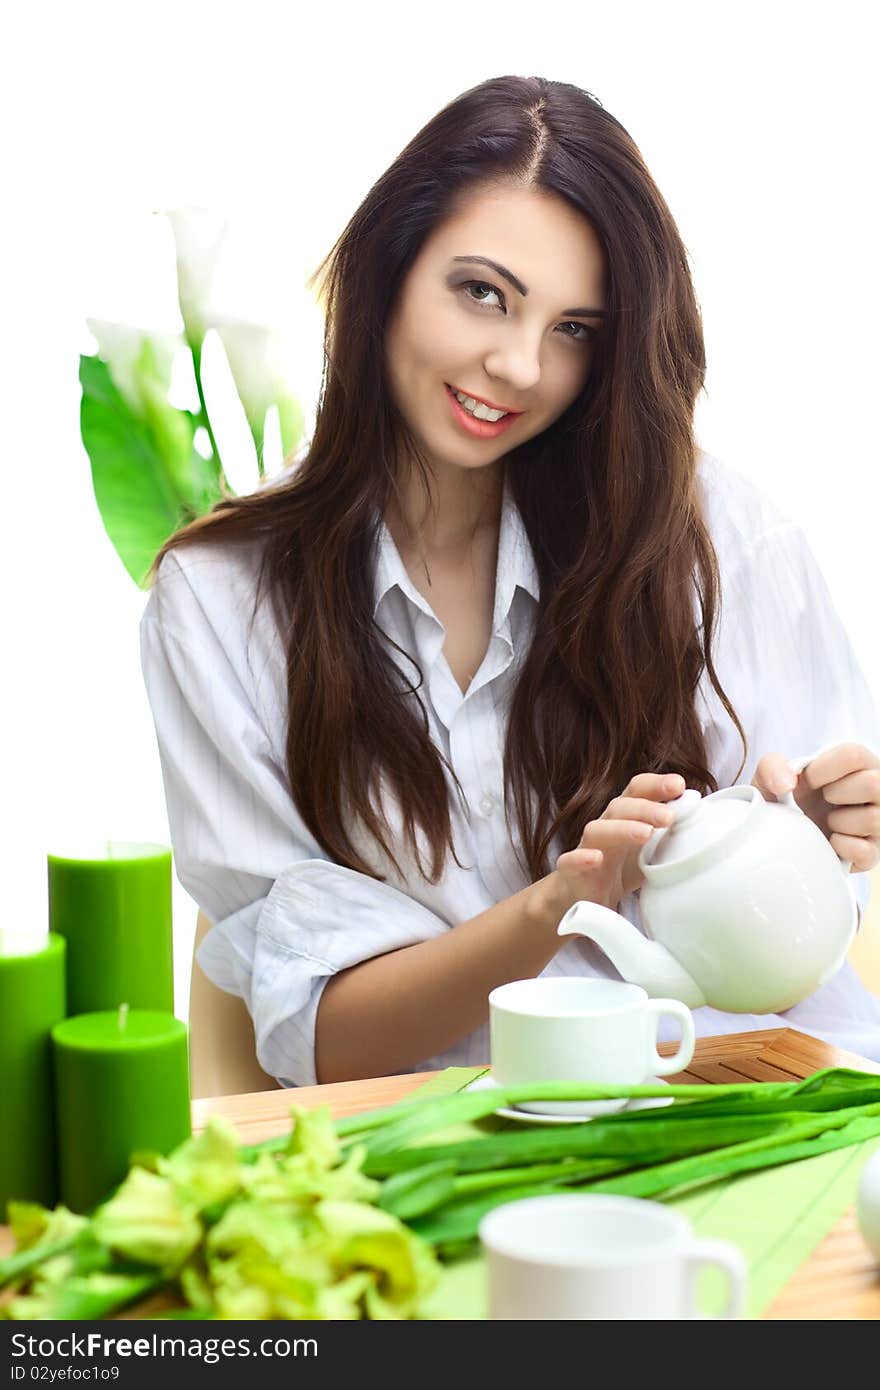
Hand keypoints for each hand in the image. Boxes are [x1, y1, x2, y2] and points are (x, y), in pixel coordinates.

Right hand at [551, 772, 687, 912]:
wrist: (584, 901)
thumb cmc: (621, 870)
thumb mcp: (652, 852)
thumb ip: (673, 837)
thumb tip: (707, 824)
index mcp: (625, 818)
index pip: (637, 791)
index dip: (656, 785)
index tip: (680, 785)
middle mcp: (605, 827)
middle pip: (620, 807)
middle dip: (646, 807)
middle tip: (670, 817)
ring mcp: (586, 848)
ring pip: (597, 829)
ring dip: (622, 828)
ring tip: (645, 833)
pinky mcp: (571, 873)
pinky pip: (569, 861)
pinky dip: (581, 858)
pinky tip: (595, 859)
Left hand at [752, 743, 879, 871]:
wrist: (786, 835)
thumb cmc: (788, 799)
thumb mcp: (772, 778)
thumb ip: (772, 767)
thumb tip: (785, 783)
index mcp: (858, 765)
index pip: (854, 755)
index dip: (824, 769)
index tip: (808, 781)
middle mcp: (877, 791)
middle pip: (873, 785)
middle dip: (837, 793)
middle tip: (824, 800)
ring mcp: (878, 824)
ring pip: (872, 819)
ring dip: (838, 822)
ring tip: (827, 821)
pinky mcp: (873, 853)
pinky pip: (865, 851)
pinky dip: (841, 847)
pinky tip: (830, 841)